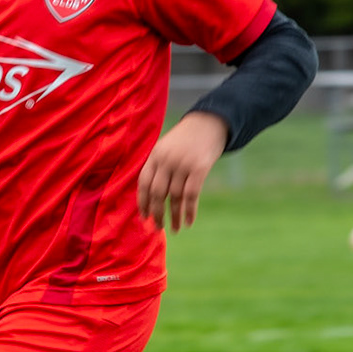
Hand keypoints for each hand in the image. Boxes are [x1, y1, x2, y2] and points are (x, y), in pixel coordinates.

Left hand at [137, 111, 228, 232]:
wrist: (210, 123)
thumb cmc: (186, 139)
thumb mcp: (166, 147)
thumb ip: (158, 167)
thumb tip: (152, 199)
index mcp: (155, 155)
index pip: (143, 183)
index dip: (142, 202)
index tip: (144, 217)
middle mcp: (167, 160)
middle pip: (157, 193)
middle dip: (156, 213)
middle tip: (157, 228)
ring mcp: (183, 164)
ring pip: (175, 197)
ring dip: (175, 216)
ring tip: (175, 229)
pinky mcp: (199, 168)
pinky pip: (191, 195)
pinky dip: (189, 211)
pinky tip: (188, 222)